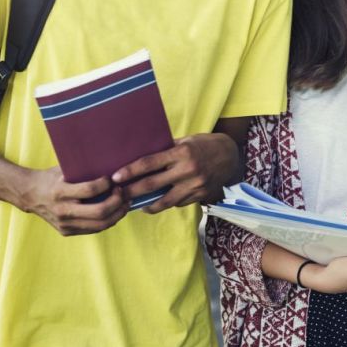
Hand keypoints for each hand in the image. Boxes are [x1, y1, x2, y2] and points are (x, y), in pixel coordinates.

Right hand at [18, 167, 128, 235]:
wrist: (30, 195)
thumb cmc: (51, 178)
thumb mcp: (63, 169)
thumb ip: (83, 170)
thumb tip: (110, 164)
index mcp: (60, 192)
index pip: (90, 190)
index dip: (106, 184)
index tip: (112, 179)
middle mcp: (62, 210)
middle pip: (99, 211)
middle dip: (117, 202)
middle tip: (124, 192)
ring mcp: (64, 224)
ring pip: (100, 225)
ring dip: (117, 214)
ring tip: (124, 204)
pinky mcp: (66, 231)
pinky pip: (94, 229)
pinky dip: (108, 221)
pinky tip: (115, 212)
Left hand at [113, 133, 239, 213]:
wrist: (230, 156)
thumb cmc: (203, 145)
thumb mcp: (185, 141)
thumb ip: (166, 150)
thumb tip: (141, 158)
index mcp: (181, 153)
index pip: (149, 163)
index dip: (130, 171)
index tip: (115, 177)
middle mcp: (187, 170)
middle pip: (152, 185)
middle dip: (131, 191)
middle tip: (118, 195)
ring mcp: (194, 185)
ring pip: (164, 201)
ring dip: (147, 205)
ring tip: (136, 205)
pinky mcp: (200, 196)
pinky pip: (177, 203)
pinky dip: (167, 203)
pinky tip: (159, 202)